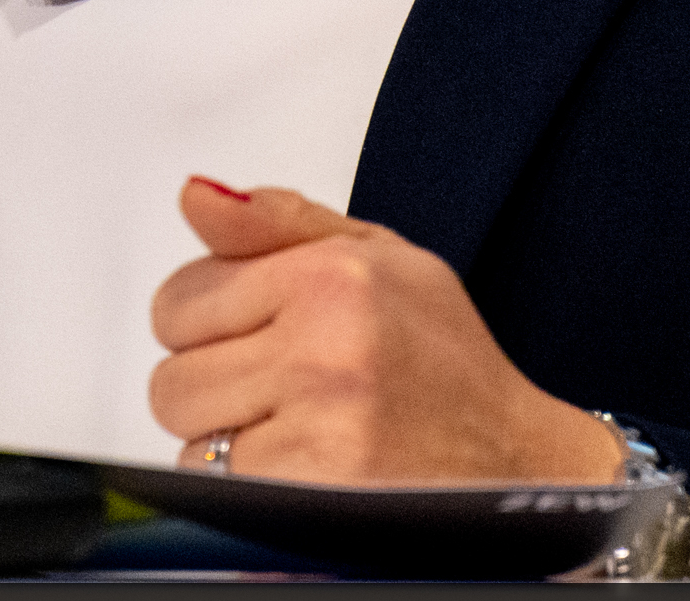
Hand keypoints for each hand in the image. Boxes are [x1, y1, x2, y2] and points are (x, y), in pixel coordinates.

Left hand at [147, 178, 620, 484]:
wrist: (518, 459)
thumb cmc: (446, 360)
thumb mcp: (377, 257)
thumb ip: (276, 222)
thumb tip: (194, 196)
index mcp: (331, 277)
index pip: (176, 303)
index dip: (206, 327)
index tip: (254, 338)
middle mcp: (325, 346)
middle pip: (172, 381)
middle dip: (213, 390)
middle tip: (280, 391)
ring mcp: (322, 425)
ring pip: (191, 443)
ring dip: (229, 446)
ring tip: (298, 430)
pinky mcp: (318, 493)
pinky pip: (225, 493)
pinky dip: (255, 489)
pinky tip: (309, 468)